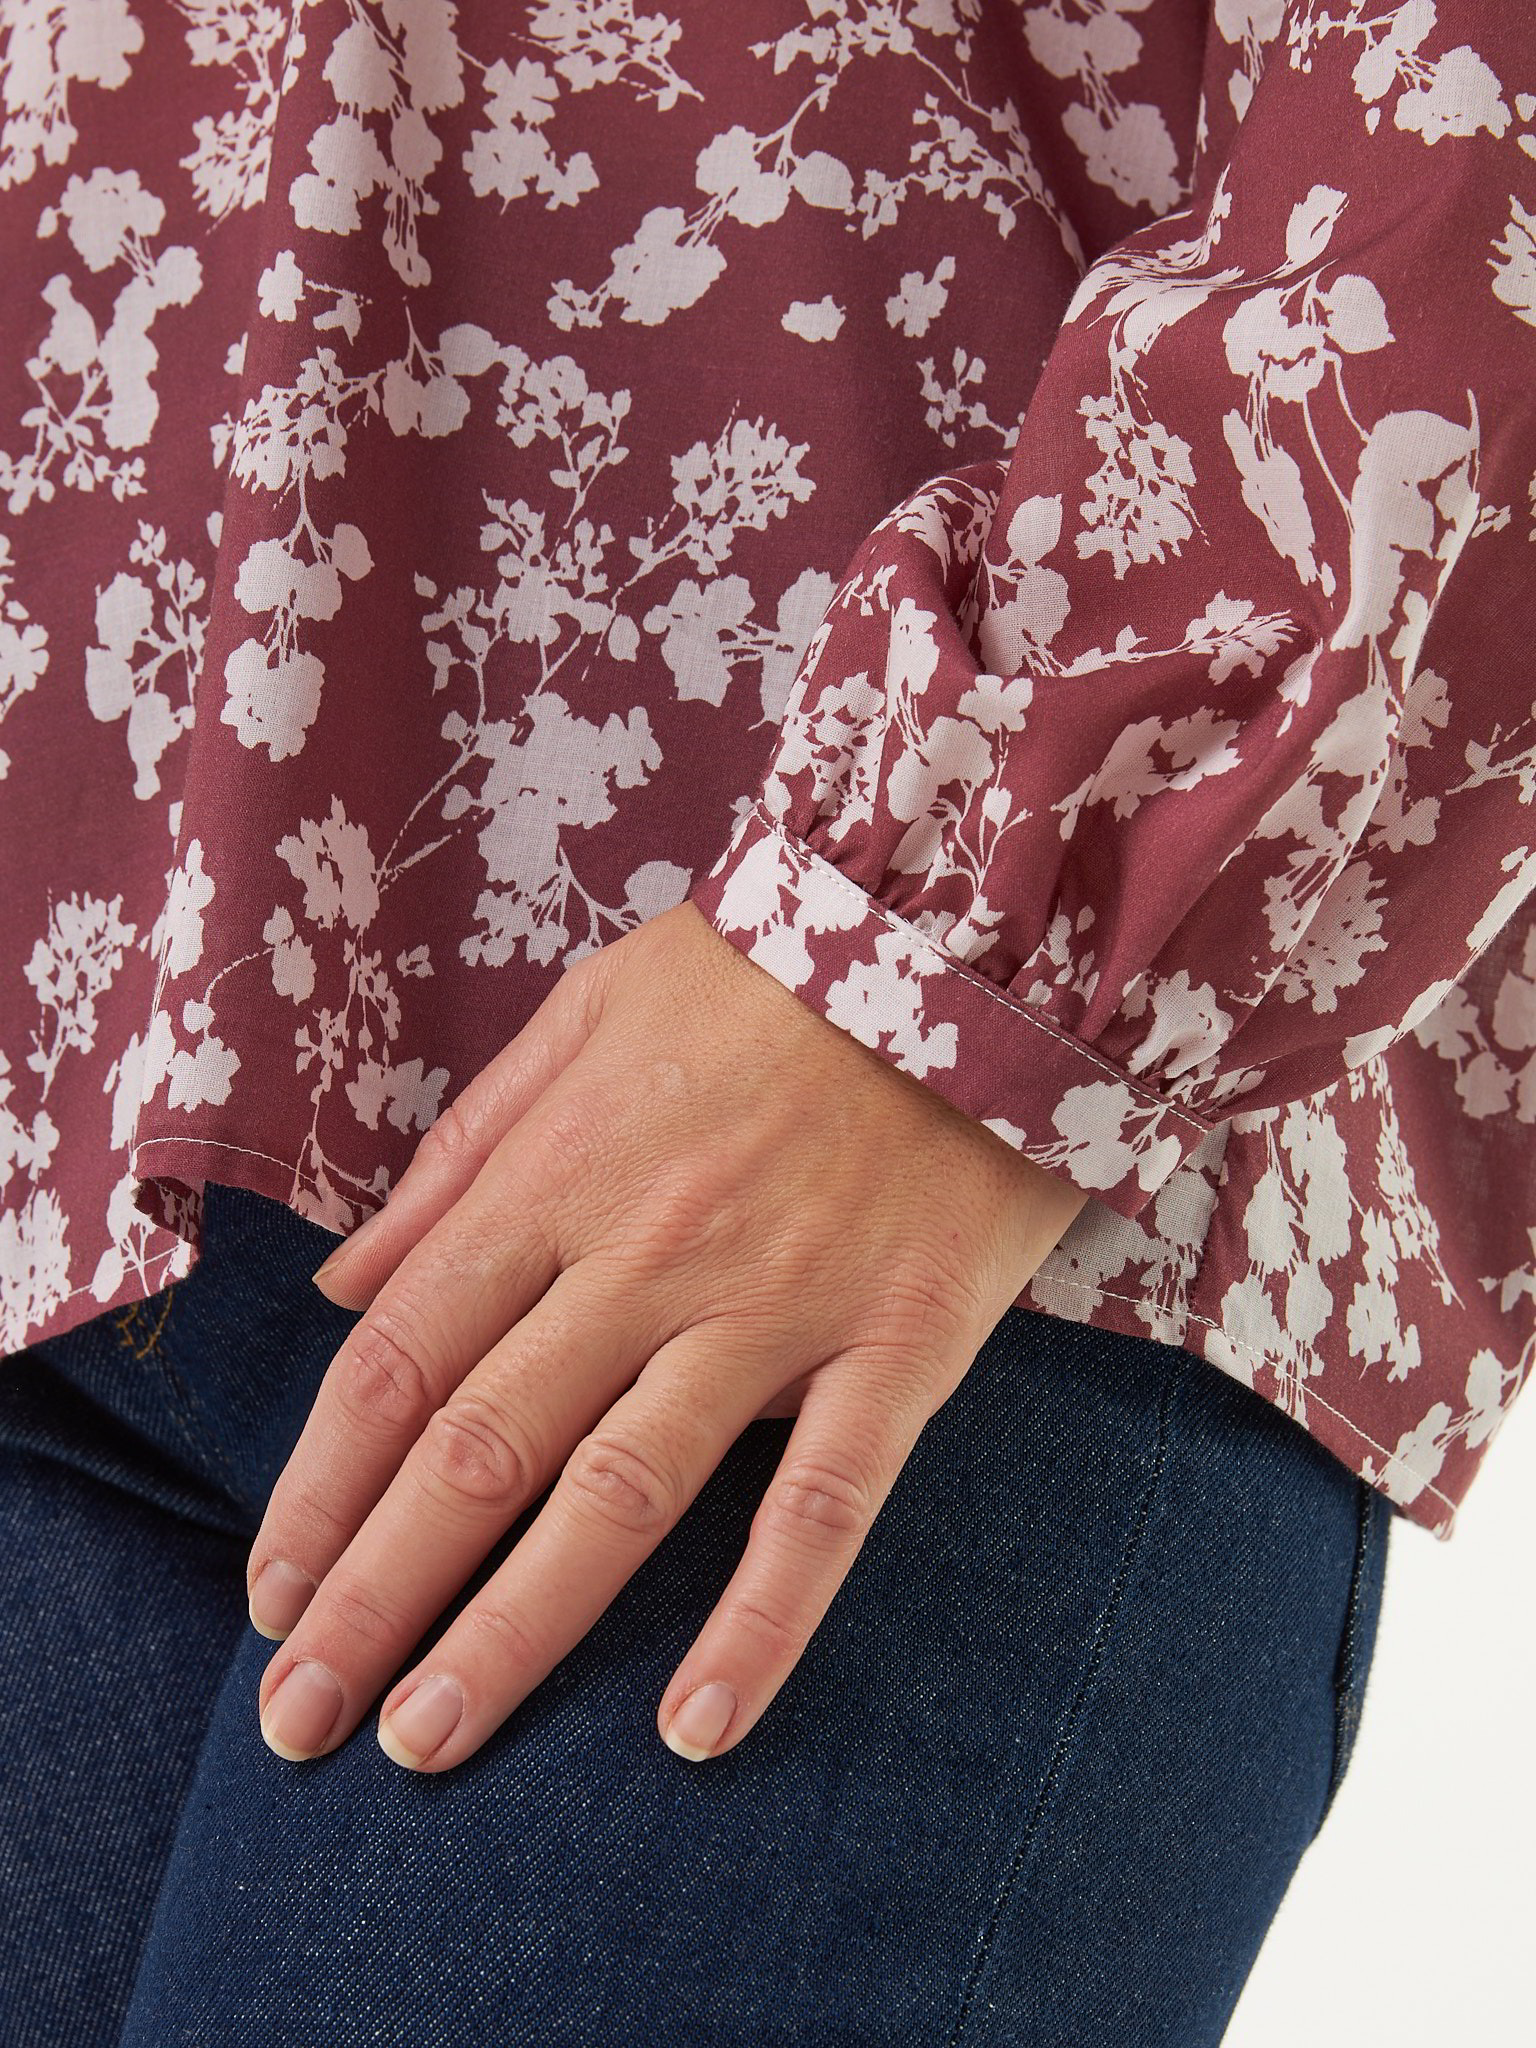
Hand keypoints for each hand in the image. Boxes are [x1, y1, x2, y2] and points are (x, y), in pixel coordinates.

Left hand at [247, 899, 1089, 1769]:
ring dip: (510, 1635)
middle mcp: (646, 1257)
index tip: (272, 1592)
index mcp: (560, 1175)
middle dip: (371, 1596)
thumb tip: (341, 1284)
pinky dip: (760, 1624)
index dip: (319, 1490)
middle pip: (478, 1451)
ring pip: (619, 1499)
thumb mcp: (585, 1012)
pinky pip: (823, 1507)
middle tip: (298, 1721)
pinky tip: (695, 1731)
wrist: (972, 938)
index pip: (401, 1361)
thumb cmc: (765, 976)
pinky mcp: (897, 1348)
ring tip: (424, 1746)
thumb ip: (462, 1152)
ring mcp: (775, 1310)